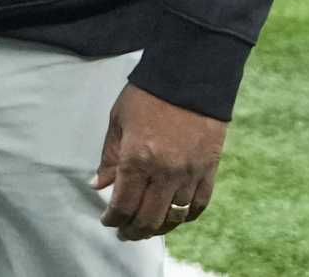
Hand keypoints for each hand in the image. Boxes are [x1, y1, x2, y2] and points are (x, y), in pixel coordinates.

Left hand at [92, 83, 226, 241]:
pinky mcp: (209, 170)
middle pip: (149, 218)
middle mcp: (165, 172)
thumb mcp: (118, 121)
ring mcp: (190, 173)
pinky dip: (185, 217)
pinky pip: (198, 205)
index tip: (107, 220)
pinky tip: (174, 218)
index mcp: (138, 158)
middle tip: (124, 232)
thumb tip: (99, 185)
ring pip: (174, 217)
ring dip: (158, 228)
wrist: (190, 76)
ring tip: (146, 229)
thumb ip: (109, 157)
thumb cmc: (148, 94)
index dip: (113, 219)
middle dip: (133, 231)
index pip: (124, 204)